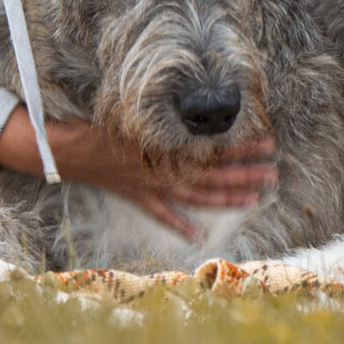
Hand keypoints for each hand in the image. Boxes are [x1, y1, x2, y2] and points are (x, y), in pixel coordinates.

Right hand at [0, 110, 278, 237]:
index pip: (214, 147)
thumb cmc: (103, 124)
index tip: (268, 141)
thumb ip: (167, 114)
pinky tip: (197, 235)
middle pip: (214, 173)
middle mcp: (166, 168)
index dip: (242, 145)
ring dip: (226, 197)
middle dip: (245, 173)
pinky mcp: (138, 194)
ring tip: (254, 199)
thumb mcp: (139, 113)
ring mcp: (153, 185)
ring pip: (197, 194)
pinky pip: (162, 213)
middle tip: (273, 174)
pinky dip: (180, 224)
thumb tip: (200, 108)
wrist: (69, 149)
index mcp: (168, 146)